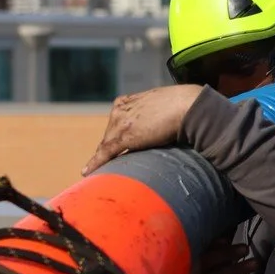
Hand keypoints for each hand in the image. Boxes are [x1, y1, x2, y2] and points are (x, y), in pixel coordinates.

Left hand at [83, 85, 202, 174]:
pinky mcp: (123, 137)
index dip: (116, 135)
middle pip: (109, 134)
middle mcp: (120, 110)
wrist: (187, 105)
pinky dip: (95, 163)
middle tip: (111, 163)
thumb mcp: (162, 104)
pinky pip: (105, 153)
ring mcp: (120, 123)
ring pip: (106, 144)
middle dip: (110, 147)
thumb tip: (161, 120)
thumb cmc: (183, 104)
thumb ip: (154, 112)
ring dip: (103, 158)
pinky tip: (87, 172)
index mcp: (128, 101)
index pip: (116, 122)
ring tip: (99, 171)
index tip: (115, 145)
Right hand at [180, 241, 265, 273]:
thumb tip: (231, 229)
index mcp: (192, 263)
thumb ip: (218, 250)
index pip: (203, 248)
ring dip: (238, 270)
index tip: (228, 238)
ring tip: (256, 263)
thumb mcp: (209, 267)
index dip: (215, 243)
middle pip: (207, 261)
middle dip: (226, 253)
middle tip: (246, 248)